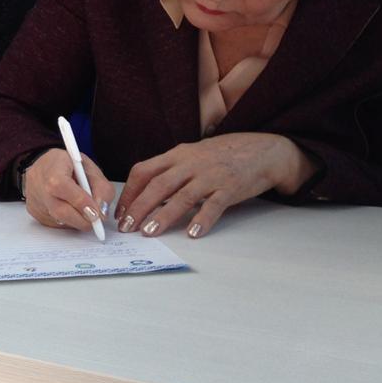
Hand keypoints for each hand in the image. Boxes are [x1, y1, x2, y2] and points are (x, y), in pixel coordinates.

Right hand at [21, 148, 115, 231]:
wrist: (45, 165)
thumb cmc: (69, 165)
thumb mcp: (91, 169)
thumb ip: (102, 189)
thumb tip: (101, 213)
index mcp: (52, 167)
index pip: (62, 186)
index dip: (81, 202)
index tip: (97, 212)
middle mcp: (38, 185)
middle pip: (60, 210)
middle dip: (83, 219)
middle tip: (96, 219)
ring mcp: (34, 200)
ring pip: (59, 221)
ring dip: (76, 221)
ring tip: (82, 209)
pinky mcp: (34, 212)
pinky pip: (55, 224)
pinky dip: (68, 221)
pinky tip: (70, 209)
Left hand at [115, 132, 315, 238]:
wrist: (261, 149)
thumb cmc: (221, 156)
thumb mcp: (191, 157)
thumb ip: (170, 173)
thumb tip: (145, 197)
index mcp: (176, 155)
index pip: (143, 171)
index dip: (129, 192)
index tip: (120, 212)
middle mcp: (190, 163)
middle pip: (158, 185)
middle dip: (139, 207)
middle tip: (126, 227)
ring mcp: (211, 175)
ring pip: (182, 196)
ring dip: (163, 215)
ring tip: (149, 232)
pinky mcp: (231, 187)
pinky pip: (214, 205)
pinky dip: (202, 219)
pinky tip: (193, 233)